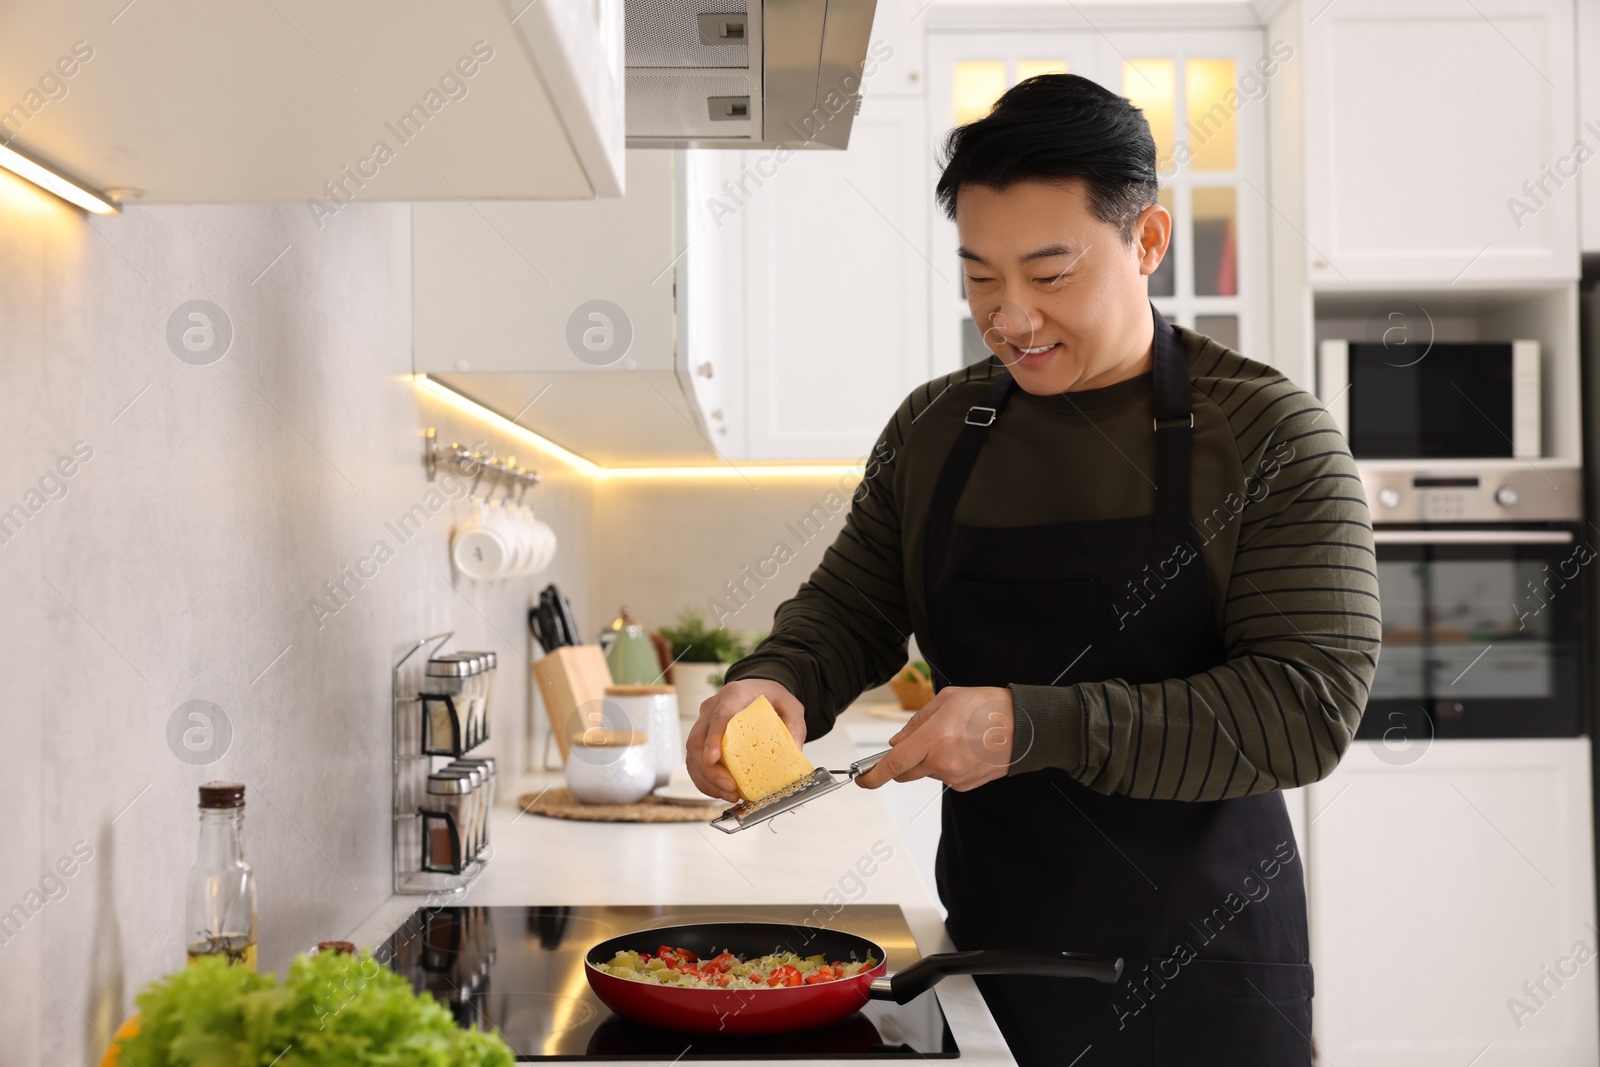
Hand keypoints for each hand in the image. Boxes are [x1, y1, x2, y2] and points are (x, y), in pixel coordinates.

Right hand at [685, 678, 805, 802]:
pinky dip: (705, 780)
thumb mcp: (791, 707)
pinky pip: (695, 762)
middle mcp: (713, 708)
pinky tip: (721, 792)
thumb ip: (794, 726)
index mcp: (734, 695)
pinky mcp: (702, 738)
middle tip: (730, 788)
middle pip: (698, 740)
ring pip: (692, 754)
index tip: (712, 759)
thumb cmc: (772, 698)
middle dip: (710, 770)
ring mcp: (704, 723)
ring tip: (729, 795)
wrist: (761, 691)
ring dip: (707, 779)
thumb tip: (794, 750)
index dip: (713, 739)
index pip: (718, 717)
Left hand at [854, 686, 1013, 791]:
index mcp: (934, 738)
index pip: (893, 764)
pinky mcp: (966, 785)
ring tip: (954, 738)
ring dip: (928, 760)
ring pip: (926, 773)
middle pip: (905, 773)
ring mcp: (955, 777)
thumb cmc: (988, 708)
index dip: (872, 775)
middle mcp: (942, 762)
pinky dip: (946, 765)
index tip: (862, 779)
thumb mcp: (946, 700)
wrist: (1025, 728)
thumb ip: (916, 722)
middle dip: (903, 761)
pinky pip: (944, 777)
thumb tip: (898, 742)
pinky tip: (964, 750)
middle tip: (918, 742)